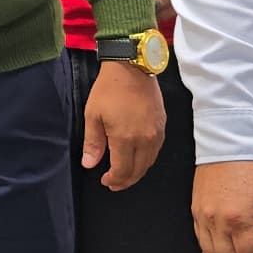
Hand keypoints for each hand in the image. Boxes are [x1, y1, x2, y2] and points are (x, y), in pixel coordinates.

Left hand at [82, 61, 166, 190]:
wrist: (132, 68)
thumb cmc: (108, 91)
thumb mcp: (93, 115)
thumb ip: (93, 143)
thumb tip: (90, 165)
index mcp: (126, 139)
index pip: (123, 170)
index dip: (114, 180)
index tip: (104, 181)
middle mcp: (146, 140)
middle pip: (138, 170)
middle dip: (126, 180)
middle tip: (113, 183)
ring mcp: (157, 133)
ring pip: (149, 162)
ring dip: (137, 171)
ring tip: (124, 174)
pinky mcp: (163, 126)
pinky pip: (156, 151)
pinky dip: (146, 160)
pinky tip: (137, 158)